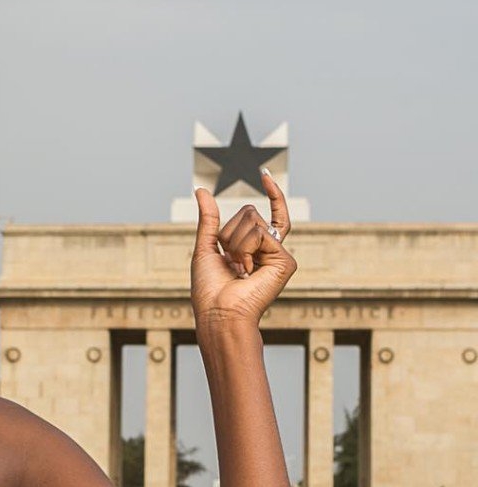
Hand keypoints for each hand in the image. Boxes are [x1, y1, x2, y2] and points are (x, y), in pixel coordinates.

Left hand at [191, 171, 297, 331]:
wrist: (219, 311)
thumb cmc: (209, 289)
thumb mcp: (205, 246)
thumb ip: (208, 218)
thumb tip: (201, 190)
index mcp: (251, 249)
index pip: (265, 215)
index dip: (271, 194)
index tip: (265, 175)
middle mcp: (268, 251)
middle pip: (250, 213)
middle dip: (230, 232)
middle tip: (229, 261)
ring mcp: (278, 256)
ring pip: (254, 220)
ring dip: (235, 243)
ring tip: (236, 269)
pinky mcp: (286, 262)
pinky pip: (261, 234)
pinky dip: (245, 248)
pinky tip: (246, 270)